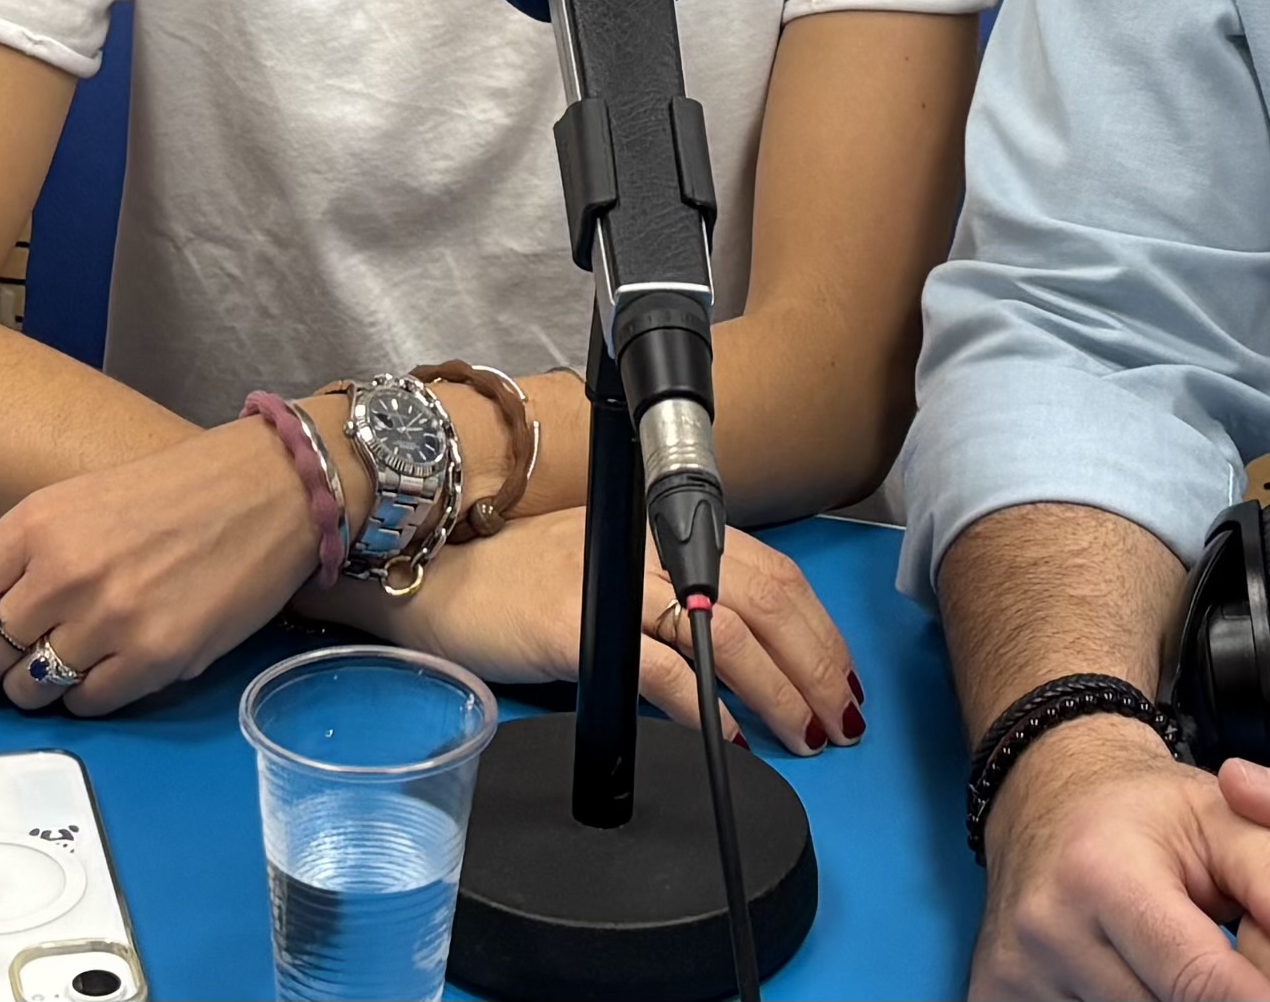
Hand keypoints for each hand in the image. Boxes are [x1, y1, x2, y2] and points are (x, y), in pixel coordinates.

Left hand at [0, 416, 323, 715]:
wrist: (266, 491)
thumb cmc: (168, 496)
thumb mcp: (73, 502)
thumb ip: (17, 557)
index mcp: (33, 526)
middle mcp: (64, 573)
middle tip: (6, 658)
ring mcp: (111, 619)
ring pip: (26, 692)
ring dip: (34, 687)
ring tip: (66, 658)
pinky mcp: (156, 658)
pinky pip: (85, 706)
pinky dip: (84, 697)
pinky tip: (107, 666)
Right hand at [354, 516, 865, 753]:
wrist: (428, 579)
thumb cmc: (511, 581)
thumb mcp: (606, 571)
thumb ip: (666, 597)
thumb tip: (736, 656)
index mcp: (659, 530)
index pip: (767, 570)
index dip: (816, 625)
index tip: (841, 675)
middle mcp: (644, 547)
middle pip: (760, 598)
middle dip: (814, 661)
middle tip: (840, 716)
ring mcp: (610, 584)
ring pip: (721, 631)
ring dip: (775, 689)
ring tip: (804, 733)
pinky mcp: (573, 627)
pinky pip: (657, 669)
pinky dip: (703, 707)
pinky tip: (730, 739)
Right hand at [968, 714, 1269, 1001]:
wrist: (1047, 799)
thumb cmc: (1144, 814)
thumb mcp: (1226, 818)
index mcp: (1104, 876)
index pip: (1198, 980)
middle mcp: (1047, 930)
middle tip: (1248, 981)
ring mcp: (1015, 974)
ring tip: (1190, 973)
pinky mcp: (995, 998)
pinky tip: (1146, 984)